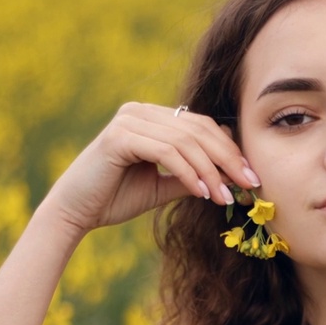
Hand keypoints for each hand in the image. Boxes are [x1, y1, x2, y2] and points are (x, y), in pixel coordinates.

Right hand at [42, 102, 258, 234]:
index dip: (229, 150)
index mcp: (151, 117)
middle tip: (249, 184)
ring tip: (224, 197)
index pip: (201, 126)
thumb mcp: (162, 186)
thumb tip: (231, 176)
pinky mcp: (119, 136)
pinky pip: (166, 151)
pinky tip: (201, 192)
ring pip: (186, 140)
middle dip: (228, 159)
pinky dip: (188, 172)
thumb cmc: (114, 199)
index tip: (251, 178)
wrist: (75, 213)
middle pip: (199, 129)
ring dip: (210, 171)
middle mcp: (140, 111)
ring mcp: (129, 119)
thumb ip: (192, 176)